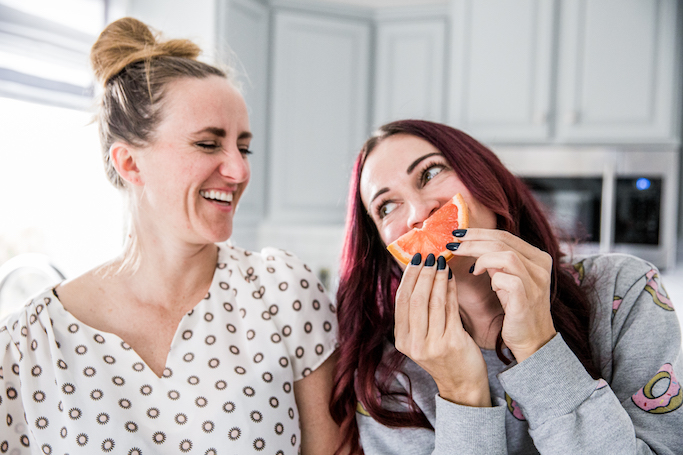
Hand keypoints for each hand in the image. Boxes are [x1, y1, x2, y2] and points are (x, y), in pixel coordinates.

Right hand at [394, 253, 490, 406]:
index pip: (401, 301)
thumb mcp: (423, 336)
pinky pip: (450, 309)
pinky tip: (452, 278)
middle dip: (423, 274)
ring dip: (438, 278)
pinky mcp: (452, 343)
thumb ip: (417, 313)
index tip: (416, 259)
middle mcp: (413, 343)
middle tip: (430, 255)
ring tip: (441, 262)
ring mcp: (432, 345)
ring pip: (433, 302)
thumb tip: (418, 274)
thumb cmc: (444, 355)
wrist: (462, 384)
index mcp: (402, 340)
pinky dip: (450, 290)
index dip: (408, 277)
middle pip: (416, 299)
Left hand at [448, 229, 556, 362]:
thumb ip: (497, 262)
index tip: (457, 233)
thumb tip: (471, 244)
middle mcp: (540, 266)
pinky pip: (506, 278)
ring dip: (480, 257)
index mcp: (538, 258)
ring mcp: (536, 282)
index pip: (505, 235)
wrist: (532, 340)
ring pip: (505, 255)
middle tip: (453, 244)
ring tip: (470, 266)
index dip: (479, 232)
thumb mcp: (507, 279)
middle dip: (473, 241)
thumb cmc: (516, 309)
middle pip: (503, 241)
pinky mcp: (527, 298)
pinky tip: (485, 281)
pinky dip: (491, 276)